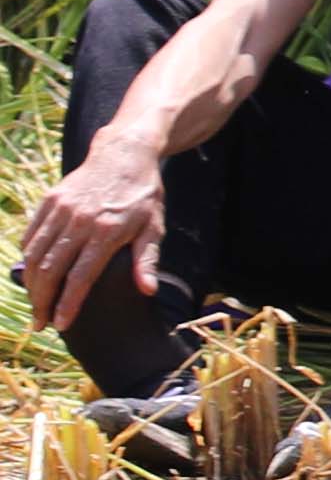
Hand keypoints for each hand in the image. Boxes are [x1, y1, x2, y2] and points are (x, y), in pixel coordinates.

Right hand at [14, 141, 167, 330]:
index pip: (80, 276)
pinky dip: (27, 259)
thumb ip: (146, 259)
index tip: (61, 324)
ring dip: (31, 285)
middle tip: (41, 323)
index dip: (68, 303)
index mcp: (106, 231)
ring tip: (35, 305)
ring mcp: (60, 210)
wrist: (124, 155)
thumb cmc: (143, 195)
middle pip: (50, 270)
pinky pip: (31, 237)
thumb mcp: (154, 226)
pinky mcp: (48, 202)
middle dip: (42, 301)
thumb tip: (147, 291)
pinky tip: (32, 276)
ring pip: (35, 255)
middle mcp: (79, 221)